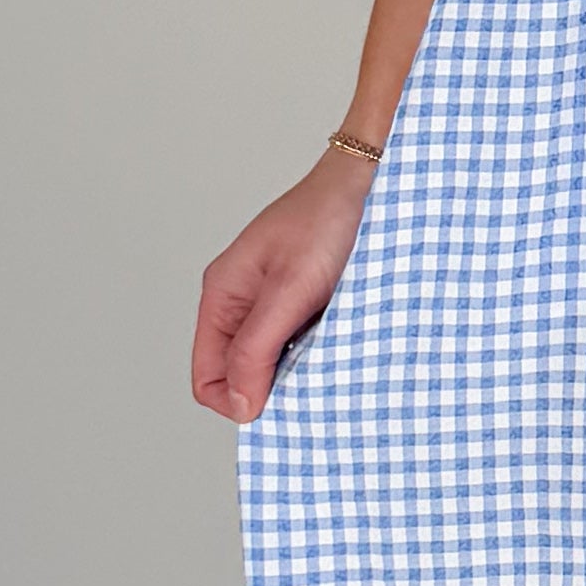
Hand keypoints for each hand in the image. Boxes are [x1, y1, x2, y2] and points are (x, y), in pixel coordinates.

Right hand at [192, 145, 377, 424]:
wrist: (377, 179)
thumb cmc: (331, 218)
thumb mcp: (291, 288)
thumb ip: (258, 347)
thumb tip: (239, 406)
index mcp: (224, 295)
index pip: (208, 378)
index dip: (239, 401)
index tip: (284, 404)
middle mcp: (245, 302)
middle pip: (242, 375)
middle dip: (275, 388)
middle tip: (318, 379)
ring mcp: (278, 302)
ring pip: (276, 363)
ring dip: (304, 371)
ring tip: (337, 353)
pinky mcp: (310, 301)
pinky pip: (305, 345)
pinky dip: (324, 353)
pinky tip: (348, 340)